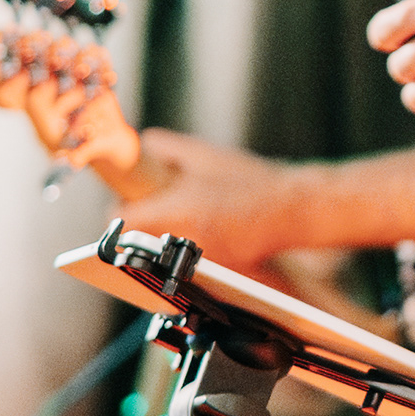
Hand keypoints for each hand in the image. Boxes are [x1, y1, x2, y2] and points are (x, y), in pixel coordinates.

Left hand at [122, 128, 300, 263]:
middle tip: (162, 202)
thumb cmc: (251, 180)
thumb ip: (167, 148)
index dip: (121, 208)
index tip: (131, 199)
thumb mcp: (206, 154)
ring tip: (191, 213)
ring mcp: (195, 260)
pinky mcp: (212, 270)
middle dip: (146, 220)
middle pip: (139, 237)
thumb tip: (142, 144)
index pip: (121, 220)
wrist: (293, 209)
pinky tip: (212, 227)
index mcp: (174, 212)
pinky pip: (187, 259)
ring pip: (162, 250)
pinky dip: (191, 244)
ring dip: (167, 233)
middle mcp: (180, 241)